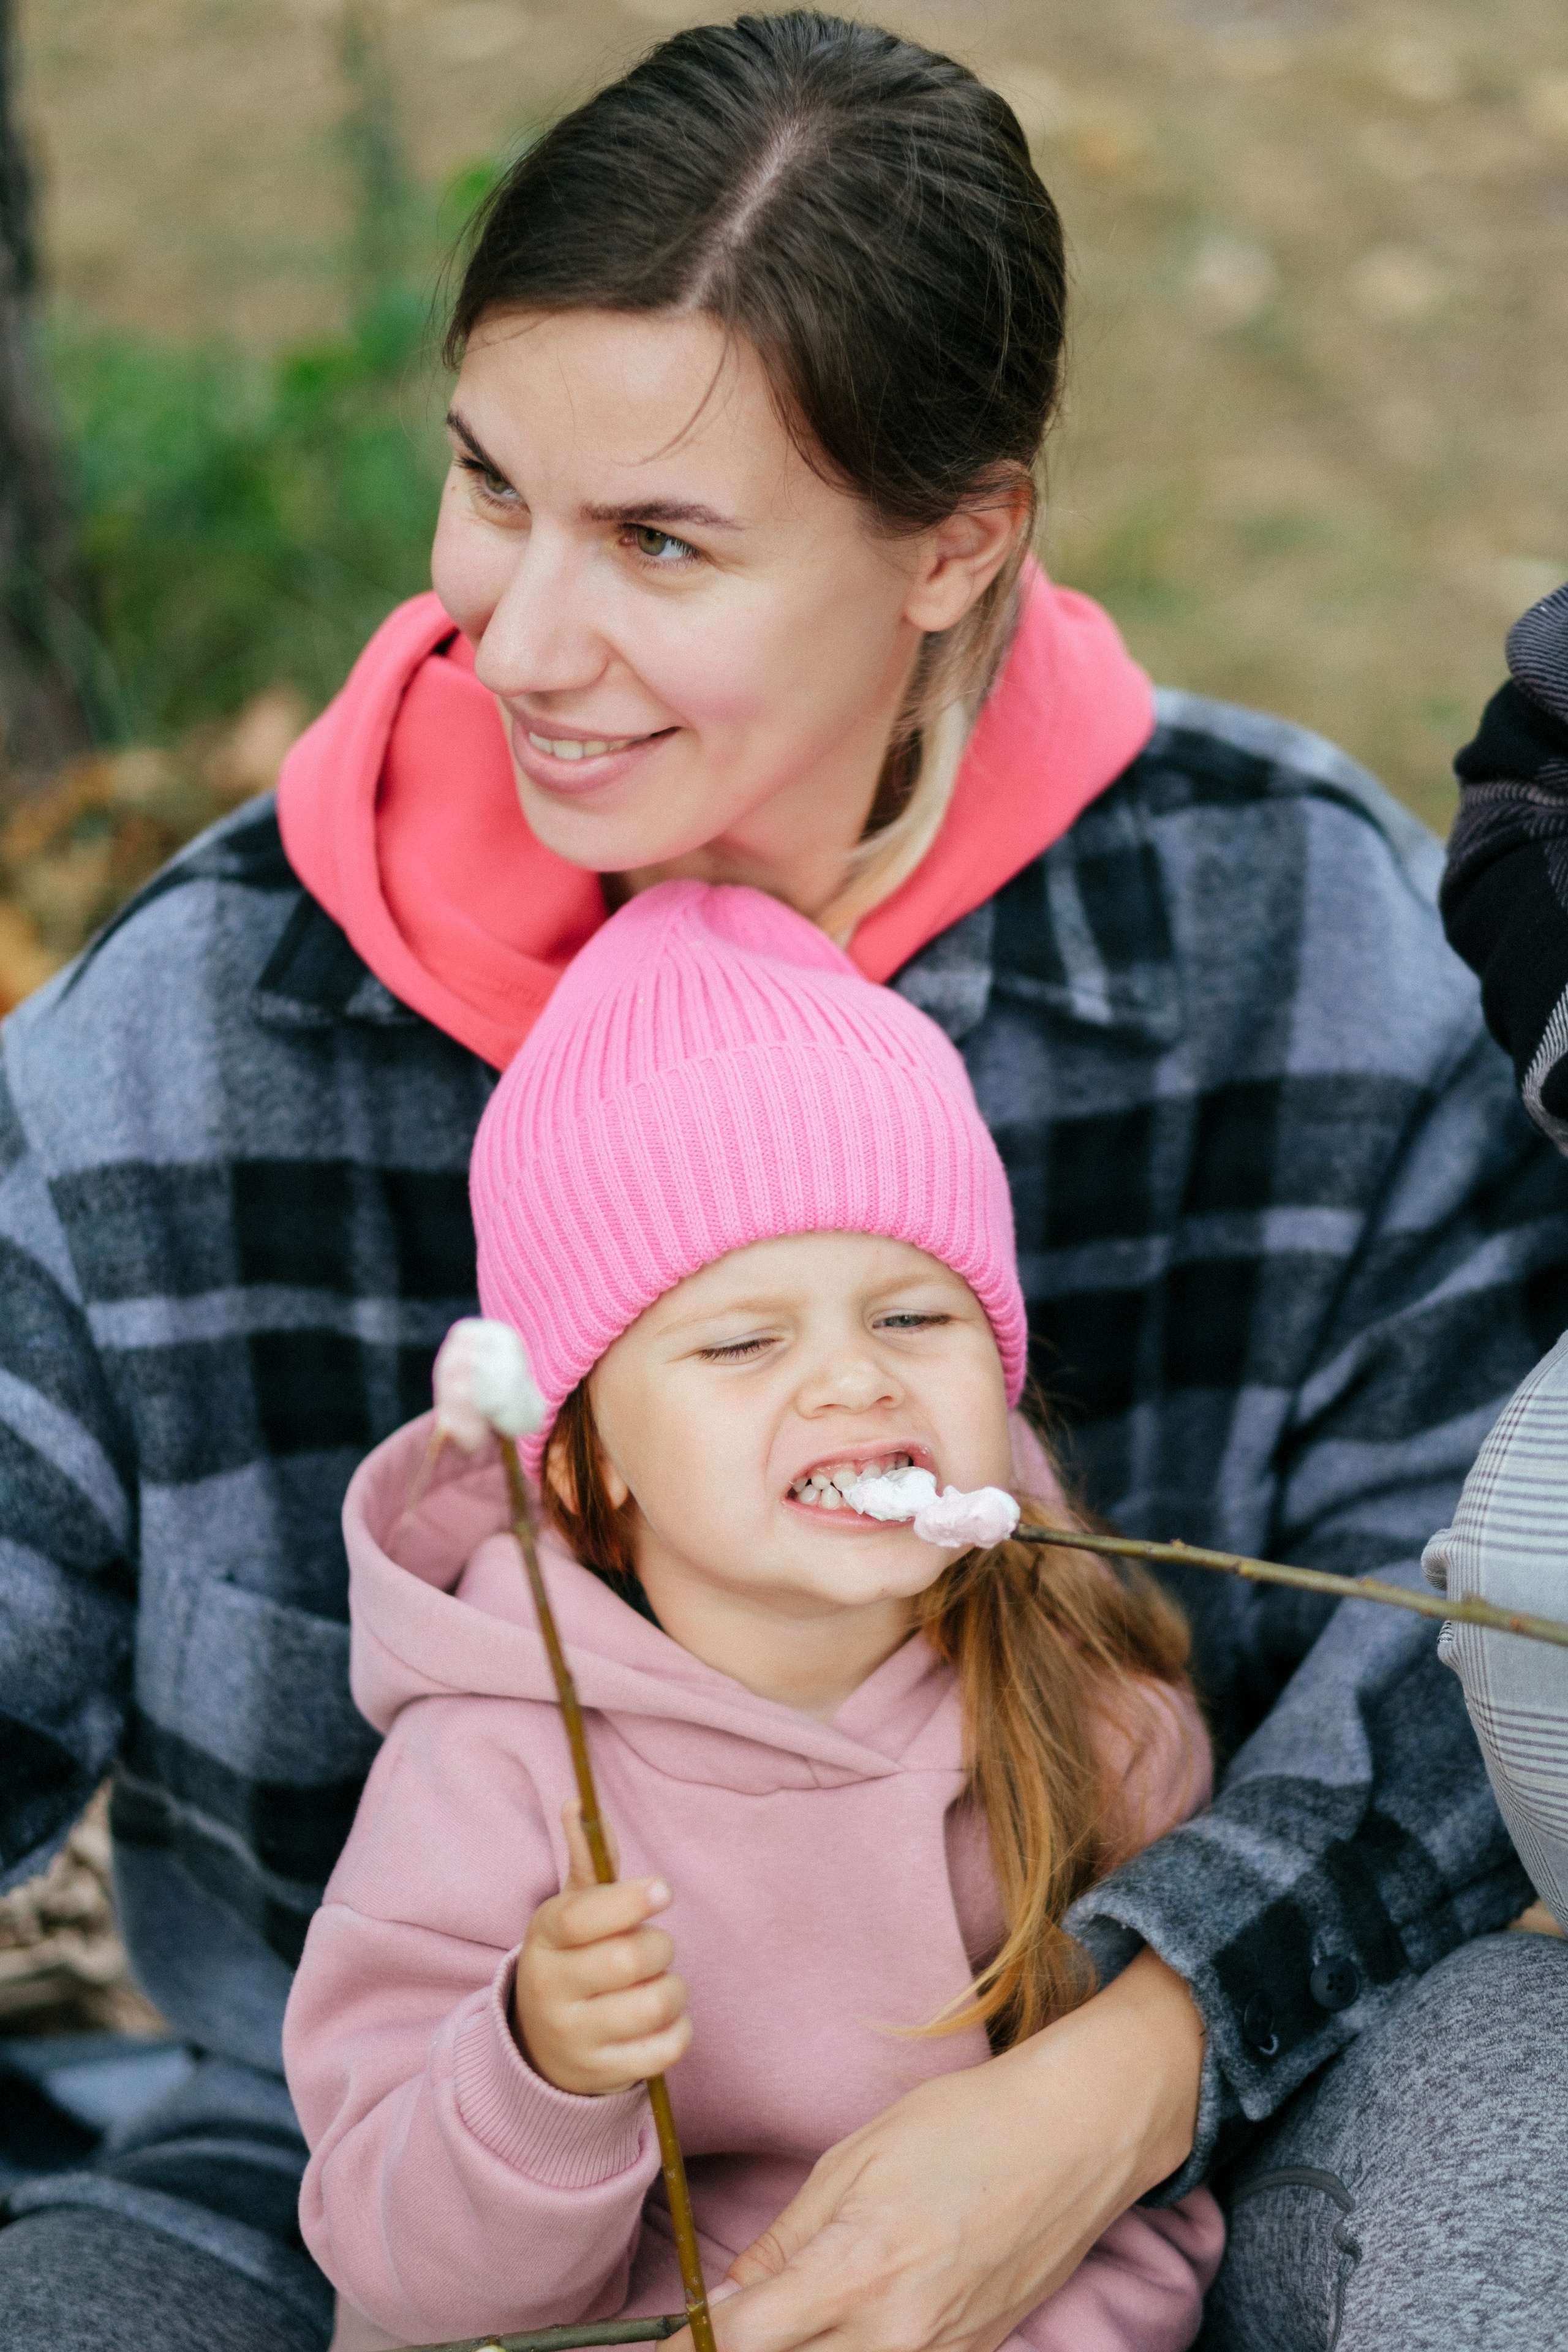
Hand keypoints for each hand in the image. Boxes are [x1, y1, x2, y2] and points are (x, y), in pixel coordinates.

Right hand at [513, 1803, 690, 2095]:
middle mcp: (551, 1990)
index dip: (628, 1900)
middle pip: (628, 1959)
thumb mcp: (568, 1913)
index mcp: (543, 1939)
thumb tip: (576, 1802)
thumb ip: (585, 1861)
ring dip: (673, 1987)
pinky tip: (664, 2020)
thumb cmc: (573, 1960)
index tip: (662, 1890)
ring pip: (654, 2004)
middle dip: (659, 1945)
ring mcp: (575, 2037)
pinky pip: (666, 2049)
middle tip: (655, 1946)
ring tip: (658, 1983)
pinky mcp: (603, 2074)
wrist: (544, 2046)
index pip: (581, 1917)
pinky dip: (679, 2030)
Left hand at [699, 1948, 1204, 2351]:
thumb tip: (735, 2299)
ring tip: (788, 2320)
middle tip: (727, 2329)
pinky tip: (851, 2320)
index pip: (744, 2343)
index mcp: (855, 2274)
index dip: (691, 2348)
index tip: (665, 2346)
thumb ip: (788, 2241)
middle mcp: (896, 2334)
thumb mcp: (855, 2159)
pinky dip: (862, 2347)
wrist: (1077, 2136)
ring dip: (807, 2348)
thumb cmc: (966, 2126)